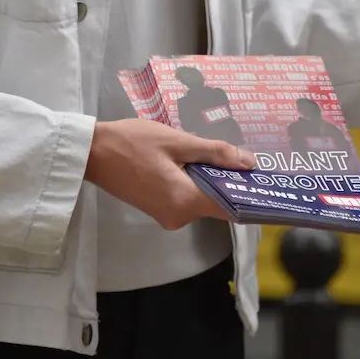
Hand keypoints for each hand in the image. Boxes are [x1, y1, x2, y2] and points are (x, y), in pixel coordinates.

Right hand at [85, 118, 255, 229]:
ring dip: (209, 177)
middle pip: (216, 200)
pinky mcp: (157, 208)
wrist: (92, 152)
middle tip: (243, 156)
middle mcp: (178, 216)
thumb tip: (248, 163)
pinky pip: (185, 196)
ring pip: (201, 197)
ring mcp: (166, 215)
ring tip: (213, 152)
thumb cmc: (133, 143)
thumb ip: (214, 153)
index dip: (249, 195)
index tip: (267, 184)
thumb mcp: (177, 141)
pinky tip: (192, 160)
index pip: (229, 206)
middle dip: (228, 179)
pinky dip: (193, 180)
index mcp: (185, 202)